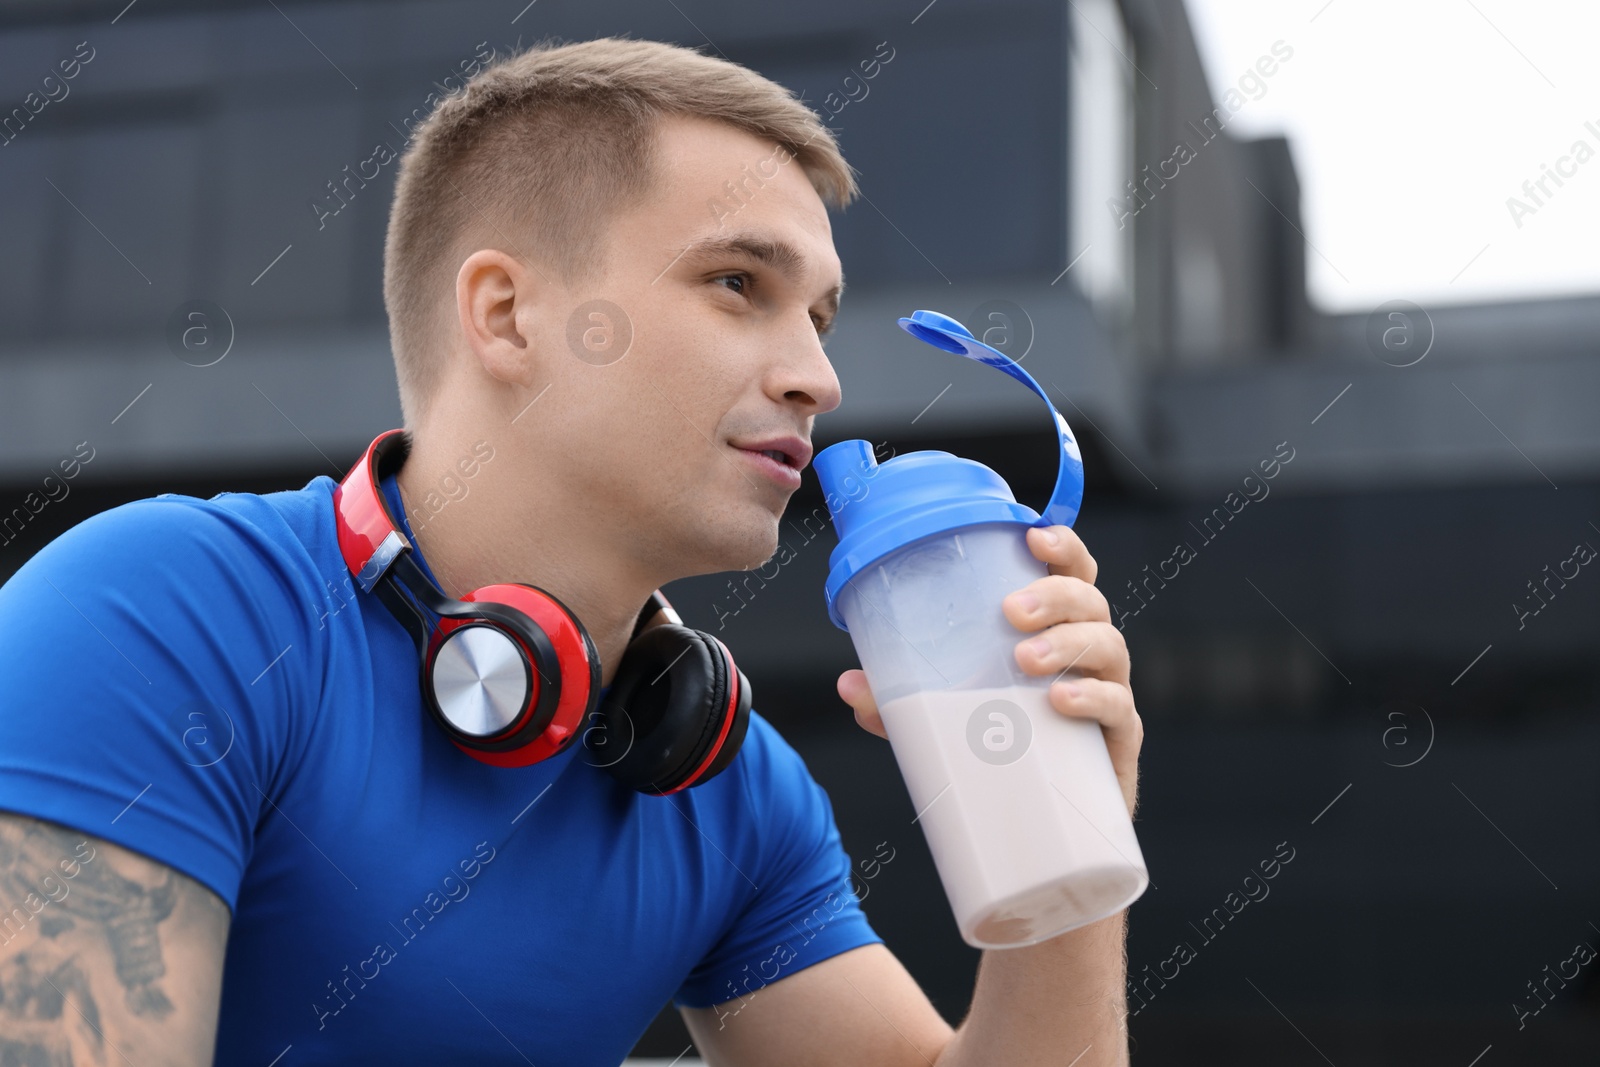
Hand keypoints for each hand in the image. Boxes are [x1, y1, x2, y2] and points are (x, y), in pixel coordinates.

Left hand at [836, 524, 1142, 817]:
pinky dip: (1092, 698)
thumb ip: (898, 702)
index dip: (1061, 545)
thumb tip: (849, 685)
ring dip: (1068, 643)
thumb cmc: (1002, 746)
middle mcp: (1087, 650)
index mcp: (1053, 627)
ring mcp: (1108, 691)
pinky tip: (1060, 701)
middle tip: (1011, 611)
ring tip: (1025, 659)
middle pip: (1090, 600)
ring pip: (1107, 646)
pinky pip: (1119, 708)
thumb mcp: (944, 716)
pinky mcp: (1118, 740)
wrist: (1044, 826)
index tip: (1033, 535)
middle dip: (1055, 595)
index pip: (1070, 571)